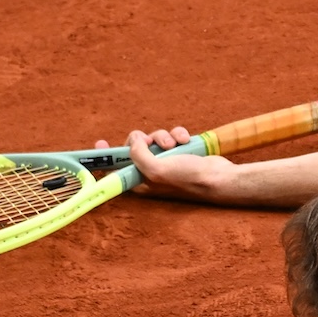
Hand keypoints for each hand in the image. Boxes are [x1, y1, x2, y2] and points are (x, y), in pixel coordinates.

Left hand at [118, 125, 238, 199]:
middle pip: (134, 147)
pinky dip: (178, 135)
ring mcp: (165, 161)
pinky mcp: (178, 152)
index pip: (115, 169)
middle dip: (142, 140)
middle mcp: (150, 171)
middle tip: (150, 142)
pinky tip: (186, 141)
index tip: (99, 144)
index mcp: (139, 181)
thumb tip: (134, 140)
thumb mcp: (156, 170)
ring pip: (153, 138)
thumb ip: (138, 155)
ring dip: (163, 136)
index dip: (106, 157)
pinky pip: (171, 136)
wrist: (217, 177)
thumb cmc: (187, 180)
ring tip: (174, 144)